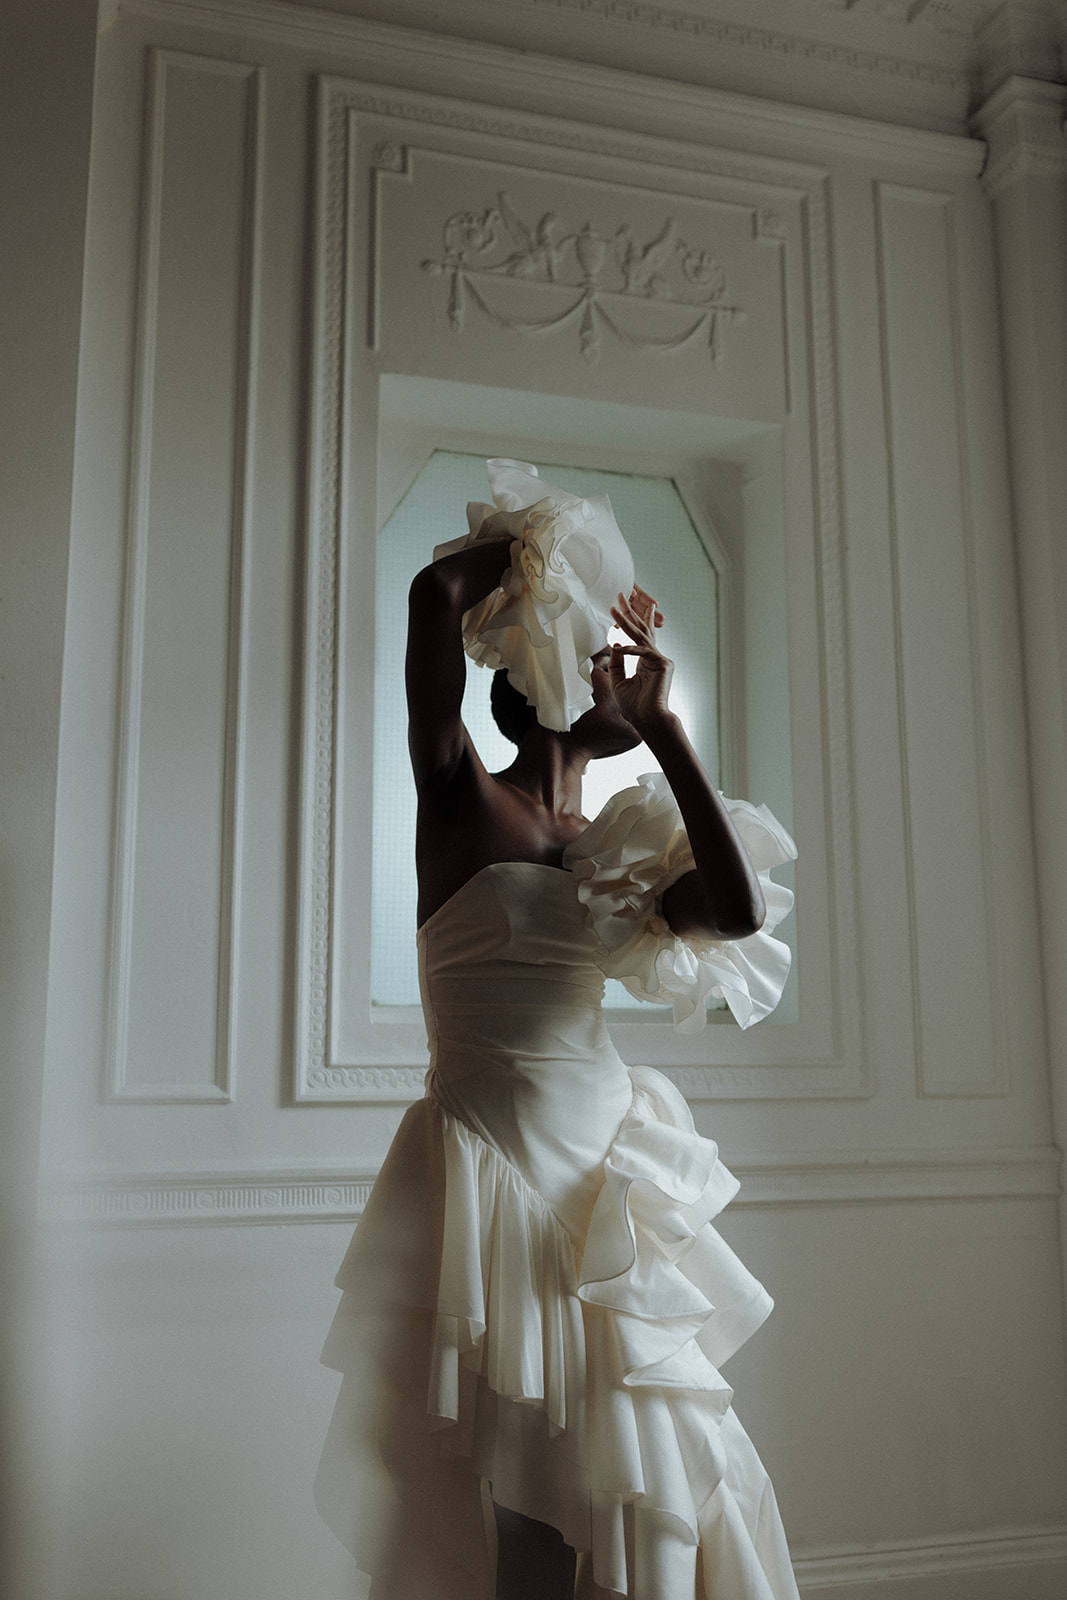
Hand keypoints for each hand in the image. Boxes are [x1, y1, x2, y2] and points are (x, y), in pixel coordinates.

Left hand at [607, 587, 673, 733]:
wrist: (648, 720)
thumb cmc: (635, 706)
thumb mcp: (619, 681)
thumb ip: (617, 663)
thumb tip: (614, 644)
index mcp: (647, 661)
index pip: (640, 636)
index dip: (634, 619)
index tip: (627, 605)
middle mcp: (655, 657)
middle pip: (641, 629)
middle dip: (630, 612)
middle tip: (621, 595)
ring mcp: (661, 659)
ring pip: (641, 636)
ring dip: (626, 621)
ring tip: (614, 608)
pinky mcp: (664, 664)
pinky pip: (643, 652)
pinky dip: (630, 650)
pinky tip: (619, 645)